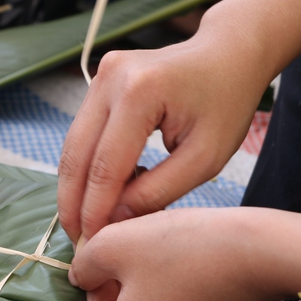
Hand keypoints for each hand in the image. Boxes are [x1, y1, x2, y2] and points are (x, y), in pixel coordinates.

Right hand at [58, 13, 271, 242]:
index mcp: (141, 92)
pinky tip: (93, 194)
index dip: (95, 210)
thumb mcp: (204, 158)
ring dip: (74, 188)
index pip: (106, 166)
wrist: (227, 54)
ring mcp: (100, 77)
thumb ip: (158, 191)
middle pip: (77, 155)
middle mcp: (110, 79)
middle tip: (77, 241)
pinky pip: (82, 135)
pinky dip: (85, 168)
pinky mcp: (97, 83)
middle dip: (73, 204)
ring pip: (73, 146)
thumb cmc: (226, 104)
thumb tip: (113, 218)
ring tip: (82, 224)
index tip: (92, 245)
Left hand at [68, 208, 284, 300]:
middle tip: (140, 247)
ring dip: (151, 283)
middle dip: (126, 280)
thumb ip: (83, 263)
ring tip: (167, 252)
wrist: (260, 253)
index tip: (117, 250)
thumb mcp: (113, 243)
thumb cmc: (180, 248)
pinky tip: (190, 262)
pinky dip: (179, 289)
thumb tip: (79, 275)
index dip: (100, 277)